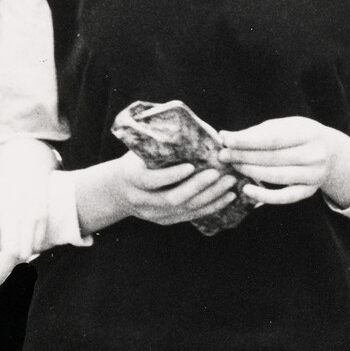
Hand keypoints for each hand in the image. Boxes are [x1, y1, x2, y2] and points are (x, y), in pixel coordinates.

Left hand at [0, 164, 54, 293]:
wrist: (25, 156)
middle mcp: (8, 213)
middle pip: (8, 255)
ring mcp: (27, 212)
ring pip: (25, 251)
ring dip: (17, 264)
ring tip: (8, 269)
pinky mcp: (42, 212)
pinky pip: (38, 242)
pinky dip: (32, 251)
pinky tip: (26, 253)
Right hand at [83, 151, 240, 229]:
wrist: (120, 189)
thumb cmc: (137, 160)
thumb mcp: (142, 149)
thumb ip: (164, 142)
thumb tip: (201, 130)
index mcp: (132, 178)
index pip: (152, 180)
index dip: (172, 175)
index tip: (192, 165)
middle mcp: (142, 200)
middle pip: (173, 198)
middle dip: (198, 186)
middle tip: (219, 173)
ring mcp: (154, 214)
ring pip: (185, 209)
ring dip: (211, 196)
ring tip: (230, 182)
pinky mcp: (166, 220)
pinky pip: (192, 216)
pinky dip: (212, 206)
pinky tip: (228, 196)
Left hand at [219, 117, 345, 206]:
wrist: (331, 152)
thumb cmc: (299, 135)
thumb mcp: (284, 126)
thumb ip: (256, 132)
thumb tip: (224, 136)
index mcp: (308, 133)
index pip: (272, 138)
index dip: (247, 140)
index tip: (226, 140)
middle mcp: (314, 155)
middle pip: (272, 158)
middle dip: (244, 156)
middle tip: (223, 156)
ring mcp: (313, 175)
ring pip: (276, 176)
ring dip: (250, 172)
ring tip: (233, 166)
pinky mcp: (309, 191)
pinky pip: (284, 197)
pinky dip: (264, 196)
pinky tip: (246, 189)